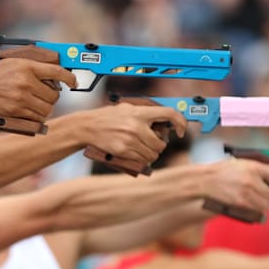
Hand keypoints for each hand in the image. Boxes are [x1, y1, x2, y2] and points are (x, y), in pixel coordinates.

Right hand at [0, 54, 75, 124]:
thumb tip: (58, 74)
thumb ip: (36, 66)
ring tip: (38, 104)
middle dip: (53, 97)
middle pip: (54, 95)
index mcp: (27, 66)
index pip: (56, 72)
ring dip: (46, 108)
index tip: (74, 83)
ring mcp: (21, 98)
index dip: (69, 78)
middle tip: (47, 95)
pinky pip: (37, 118)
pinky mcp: (16, 111)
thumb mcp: (16, 63)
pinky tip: (31, 110)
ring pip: (47, 109)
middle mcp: (25, 81)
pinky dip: (38, 116)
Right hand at [70, 103, 188, 170]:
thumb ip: (144, 113)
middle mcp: (137, 126)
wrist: (87, 127)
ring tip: (143, 149)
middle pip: (161, 143)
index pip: (168, 114)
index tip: (181, 130)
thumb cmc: (107, 117)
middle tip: (153, 143)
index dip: (180, 122)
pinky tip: (136, 154)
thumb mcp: (127, 108)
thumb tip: (163, 120)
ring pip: (153, 154)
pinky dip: (142, 160)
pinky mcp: (124, 151)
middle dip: (159, 146)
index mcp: (139, 113)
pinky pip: (142, 160)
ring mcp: (130, 140)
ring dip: (151, 154)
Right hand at [199, 158, 268, 212]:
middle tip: (267, 192)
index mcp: (253, 166)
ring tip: (259, 199)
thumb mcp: (242, 163)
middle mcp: (252, 179)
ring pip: (266, 203)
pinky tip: (251, 204)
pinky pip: (256, 209)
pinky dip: (257, 208)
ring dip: (265, 203)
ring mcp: (246, 192)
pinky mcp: (240, 203)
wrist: (205, 180)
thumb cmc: (223, 170)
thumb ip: (258, 169)